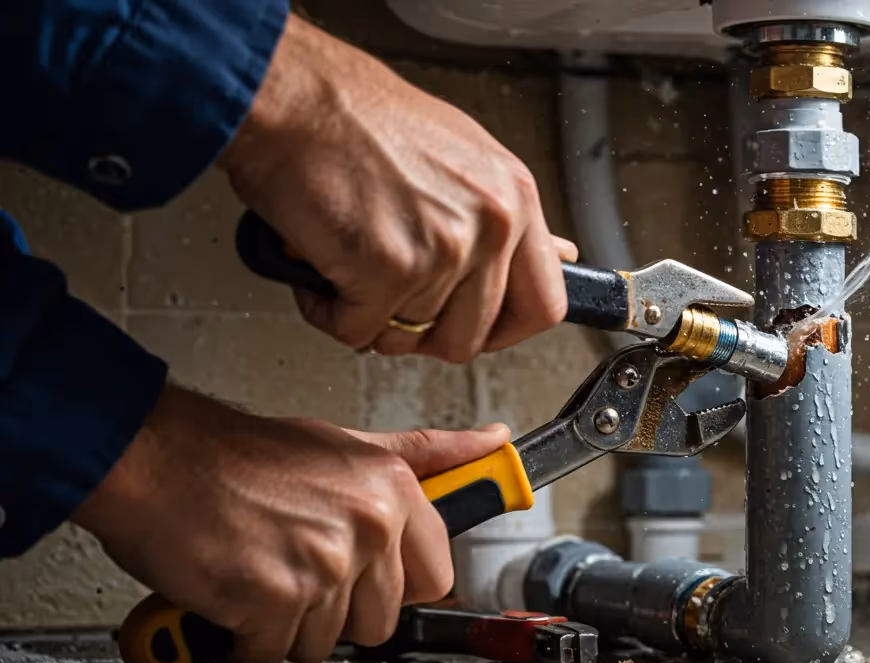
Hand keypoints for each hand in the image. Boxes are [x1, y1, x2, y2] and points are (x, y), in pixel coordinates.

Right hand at [73, 384, 510, 662]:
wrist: (156, 458)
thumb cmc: (242, 455)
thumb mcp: (347, 442)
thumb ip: (427, 452)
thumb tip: (494, 443)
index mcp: (395, 489)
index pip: (437, 575)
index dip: (395, 583)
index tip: (367, 573)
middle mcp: (369, 526)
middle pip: (380, 620)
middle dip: (335, 608)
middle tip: (294, 564)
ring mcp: (324, 565)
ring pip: (325, 643)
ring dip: (286, 623)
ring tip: (259, 569)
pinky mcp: (274, 601)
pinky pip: (272, 655)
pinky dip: (244, 638)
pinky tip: (232, 592)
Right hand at [219, 15, 575, 361]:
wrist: (292, 97)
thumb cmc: (359, 120)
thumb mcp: (463, 158)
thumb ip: (504, 219)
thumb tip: (556, 257)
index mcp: (515, 197)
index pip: (543, 304)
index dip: (501, 331)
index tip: (474, 329)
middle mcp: (491, 223)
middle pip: (470, 337)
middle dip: (420, 331)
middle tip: (388, 298)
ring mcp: (444, 249)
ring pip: (409, 336)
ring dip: (367, 313)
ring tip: (348, 262)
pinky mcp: (389, 268)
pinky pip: (359, 330)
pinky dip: (329, 311)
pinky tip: (322, 267)